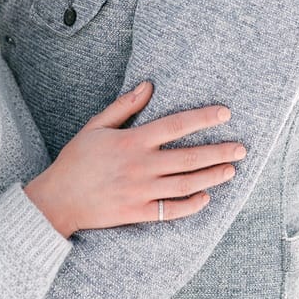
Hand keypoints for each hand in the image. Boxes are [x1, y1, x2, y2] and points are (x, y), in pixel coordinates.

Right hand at [24, 81, 246, 236]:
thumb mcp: (95, 126)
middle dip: (219, 151)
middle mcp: (141, 166)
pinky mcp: (137, 213)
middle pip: (189, 157)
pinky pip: (171, 210)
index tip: (225, 114)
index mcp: (132, 141)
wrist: (56, 200)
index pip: (176, 125)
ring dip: (212, 177)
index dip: (203, 118)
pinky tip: (206, 198)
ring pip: (186, 184)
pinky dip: (191, 205)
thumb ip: (124, 107)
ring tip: (231, 170)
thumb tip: (149, 85)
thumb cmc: (76, 160)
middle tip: (242, 148)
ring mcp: (140, 192)